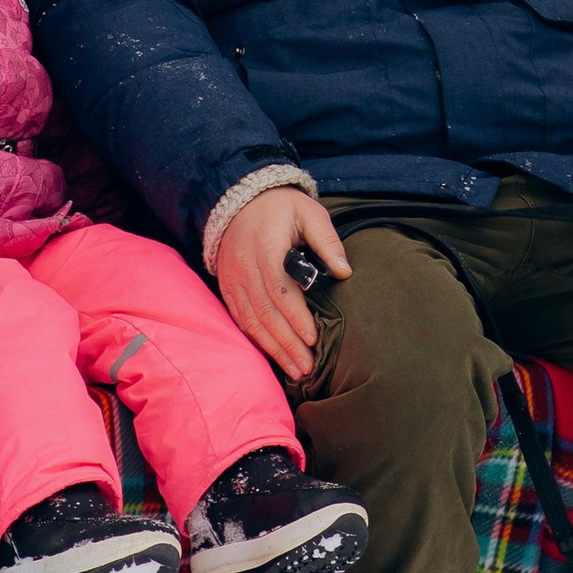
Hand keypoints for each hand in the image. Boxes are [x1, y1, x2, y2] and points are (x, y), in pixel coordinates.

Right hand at [214, 186, 350, 382]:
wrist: (240, 201)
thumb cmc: (281, 208)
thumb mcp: (309, 212)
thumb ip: (327, 241)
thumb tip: (345, 272)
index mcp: (265, 249)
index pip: (279, 290)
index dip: (296, 317)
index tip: (313, 339)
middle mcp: (244, 268)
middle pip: (265, 313)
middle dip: (287, 344)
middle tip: (308, 367)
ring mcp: (232, 280)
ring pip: (251, 322)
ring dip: (273, 349)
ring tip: (295, 371)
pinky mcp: (227, 288)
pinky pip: (240, 319)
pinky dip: (256, 340)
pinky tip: (273, 356)